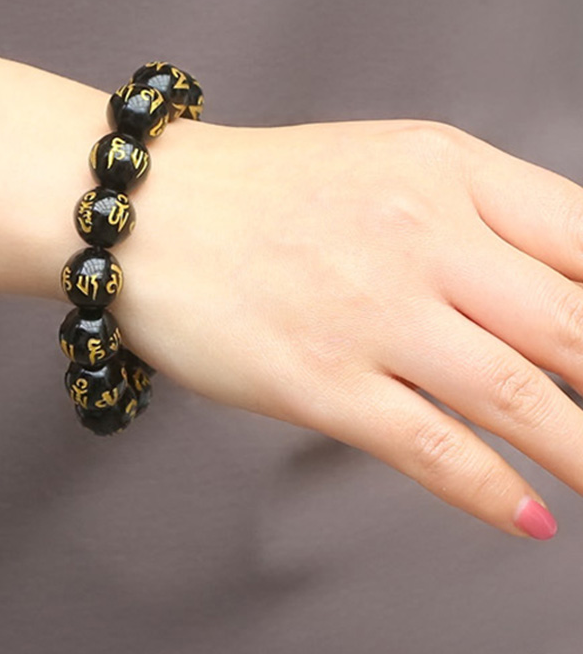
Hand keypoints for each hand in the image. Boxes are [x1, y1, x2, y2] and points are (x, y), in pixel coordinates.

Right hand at [114, 117, 582, 538]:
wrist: (144, 211)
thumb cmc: (257, 192)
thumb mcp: (381, 167)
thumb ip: (471, 215)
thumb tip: (555, 286)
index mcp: (441, 169)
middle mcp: (417, 234)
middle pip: (572, 322)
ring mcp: (368, 311)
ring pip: (517, 395)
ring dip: (582, 450)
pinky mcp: (317, 379)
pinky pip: (431, 446)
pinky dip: (490, 491)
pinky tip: (527, 515)